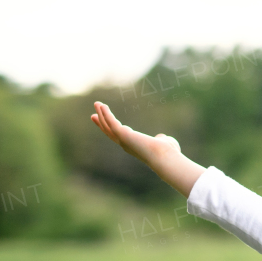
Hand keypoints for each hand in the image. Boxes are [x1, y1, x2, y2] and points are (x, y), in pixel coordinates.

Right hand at [91, 101, 205, 197]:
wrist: (165, 157)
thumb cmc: (168, 152)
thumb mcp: (164, 143)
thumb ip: (160, 139)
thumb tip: (161, 137)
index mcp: (133, 146)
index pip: (119, 137)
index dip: (111, 129)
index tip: (107, 124)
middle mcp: (125, 144)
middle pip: (109, 132)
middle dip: (101, 123)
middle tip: (93, 115)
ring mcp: (123, 140)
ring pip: (108, 126)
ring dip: (101, 115)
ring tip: (97, 104)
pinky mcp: (123, 135)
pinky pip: (111, 123)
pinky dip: (106, 114)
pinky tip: (103, 106)